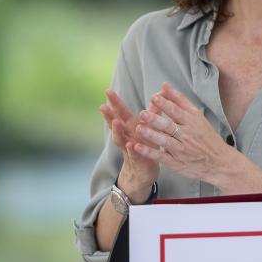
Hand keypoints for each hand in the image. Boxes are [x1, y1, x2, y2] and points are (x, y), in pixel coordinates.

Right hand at [100, 88, 158, 202]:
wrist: (143, 171)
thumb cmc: (147, 145)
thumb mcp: (149, 127)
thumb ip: (153, 111)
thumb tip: (159, 93)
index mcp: (130, 127)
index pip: (120, 112)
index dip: (114, 102)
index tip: (107, 90)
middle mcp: (126, 136)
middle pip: (116, 124)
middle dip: (109, 115)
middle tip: (103, 106)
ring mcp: (129, 148)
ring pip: (121, 139)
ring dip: (117, 131)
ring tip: (116, 122)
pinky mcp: (137, 159)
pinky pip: (133, 154)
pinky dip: (131, 149)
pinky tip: (130, 145)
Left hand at [133, 82, 232, 182]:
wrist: (219, 161)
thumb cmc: (207, 137)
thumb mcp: (198, 116)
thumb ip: (180, 101)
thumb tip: (164, 86)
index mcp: (193, 121)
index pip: (177, 110)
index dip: (165, 104)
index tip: (154, 97)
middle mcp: (187, 134)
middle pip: (169, 125)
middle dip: (156, 119)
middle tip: (143, 113)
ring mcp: (182, 149)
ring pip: (165, 141)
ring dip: (151, 135)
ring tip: (140, 128)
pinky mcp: (177, 163)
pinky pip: (161, 157)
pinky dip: (150, 152)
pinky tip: (138, 147)